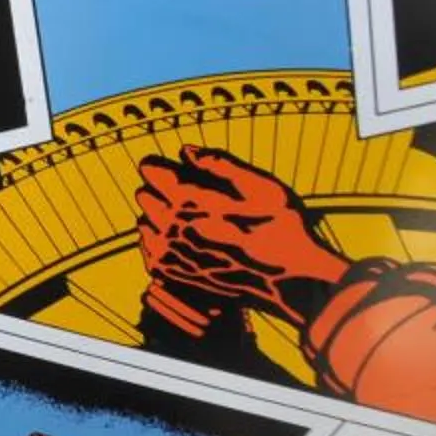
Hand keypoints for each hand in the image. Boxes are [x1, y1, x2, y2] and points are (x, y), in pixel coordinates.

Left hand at [136, 146, 347, 328]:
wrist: (291, 284)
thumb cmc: (282, 231)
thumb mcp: (262, 187)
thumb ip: (220, 164)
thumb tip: (186, 151)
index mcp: (189, 199)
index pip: (150, 169)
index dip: (164, 167)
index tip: (178, 172)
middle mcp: (170, 225)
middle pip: (144, 195)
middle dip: (161, 191)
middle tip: (191, 200)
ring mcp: (167, 253)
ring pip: (145, 222)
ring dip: (160, 219)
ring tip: (192, 224)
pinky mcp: (169, 274)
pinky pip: (148, 249)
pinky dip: (161, 244)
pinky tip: (187, 245)